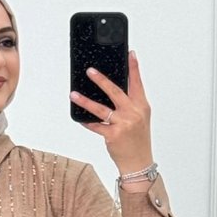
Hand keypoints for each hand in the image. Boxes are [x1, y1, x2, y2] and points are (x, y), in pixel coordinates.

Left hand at [70, 49, 153, 172]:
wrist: (139, 163)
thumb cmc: (138, 140)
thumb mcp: (140, 119)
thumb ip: (130, 104)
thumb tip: (113, 90)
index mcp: (142, 106)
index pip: (137, 83)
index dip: (134, 67)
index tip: (130, 53)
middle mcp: (133, 113)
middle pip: (115, 91)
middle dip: (101, 80)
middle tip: (89, 71)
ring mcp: (123, 124)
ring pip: (100, 108)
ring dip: (85, 101)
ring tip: (74, 94)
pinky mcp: (113, 135)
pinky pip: (96, 125)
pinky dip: (87, 122)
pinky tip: (80, 118)